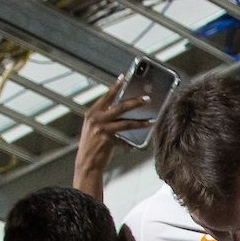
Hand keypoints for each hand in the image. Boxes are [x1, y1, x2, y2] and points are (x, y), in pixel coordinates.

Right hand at [73, 84, 153, 201]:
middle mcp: (95, 118)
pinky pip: (125, 138)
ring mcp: (101, 128)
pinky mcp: (107, 138)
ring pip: (126, 122)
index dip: (116, 86)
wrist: (87, 162)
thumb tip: (126, 115)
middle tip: (147, 99)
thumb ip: (108, 120)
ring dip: (141, 121)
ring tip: (152, 119)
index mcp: (92, 112)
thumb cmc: (94, 146)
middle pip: (120, 106)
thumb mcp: (97, 129)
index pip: (106, 96)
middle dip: (135, 102)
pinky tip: (136, 145)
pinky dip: (132, 141)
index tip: (124, 77)